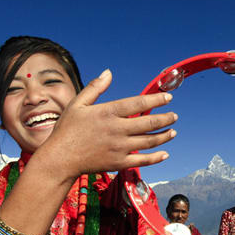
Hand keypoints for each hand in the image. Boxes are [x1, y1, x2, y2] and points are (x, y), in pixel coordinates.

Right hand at [41, 70, 177, 176]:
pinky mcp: (119, 163)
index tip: (168, 98)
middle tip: (174, 116)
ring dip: (164, 136)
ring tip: (173, 131)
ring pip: (150, 141)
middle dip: (166, 119)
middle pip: (149, 123)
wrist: (60, 158)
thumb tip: (108, 72)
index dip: (156, 100)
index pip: (139, 103)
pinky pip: (143, 160)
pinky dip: (156, 157)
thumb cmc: (67, 130)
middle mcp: (117, 129)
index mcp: (108, 112)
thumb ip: (95, 88)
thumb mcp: (77, 104)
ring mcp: (119, 148)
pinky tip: (165, 153)